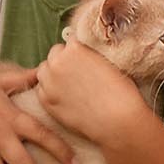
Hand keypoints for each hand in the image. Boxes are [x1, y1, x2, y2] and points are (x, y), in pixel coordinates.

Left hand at [35, 41, 152, 148]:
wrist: (118, 122)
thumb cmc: (121, 93)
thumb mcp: (108, 63)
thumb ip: (90, 55)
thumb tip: (85, 55)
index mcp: (74, 49)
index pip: (70, 41)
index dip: (80, 49)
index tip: (87, 58)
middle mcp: (57, 63)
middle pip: (55, 54)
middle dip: (64, 60)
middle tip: (79, 72)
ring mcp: (49, 84)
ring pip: (44, 71)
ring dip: (54, 74)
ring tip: (71, 84)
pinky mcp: (47, 102)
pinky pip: (42, 90)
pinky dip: (50, 90)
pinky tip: (66, 96)